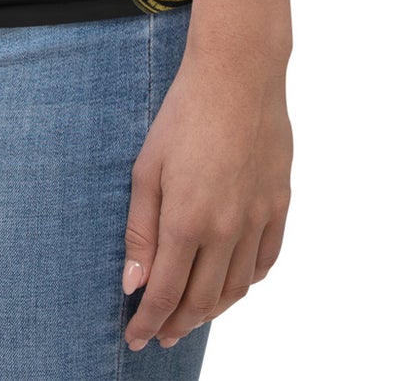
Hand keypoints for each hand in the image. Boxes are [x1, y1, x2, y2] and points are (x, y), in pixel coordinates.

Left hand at [120, 39, 291, 352]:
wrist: (238, 74)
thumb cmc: (183, 114)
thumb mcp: (146, 168)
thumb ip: (140, 231)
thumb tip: (133, 284)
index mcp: (186, 220)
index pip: (165, 293)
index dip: (148, 322)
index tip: (136, 339)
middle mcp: (225, 229)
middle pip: (201, 300)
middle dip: (177, 324)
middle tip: (160, 334)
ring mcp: (257, 219)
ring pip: (236, 288)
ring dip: (211, 310)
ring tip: (191, 315)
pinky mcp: (279, 205)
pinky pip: (266, 261)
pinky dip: (247, 282)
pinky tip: (232, 284)